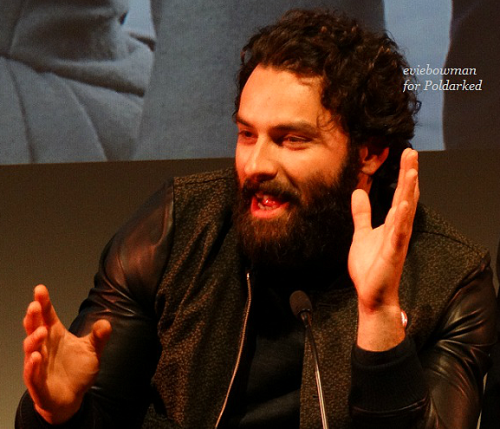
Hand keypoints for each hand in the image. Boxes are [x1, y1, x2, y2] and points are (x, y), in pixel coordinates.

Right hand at [23, 285, 110, 423]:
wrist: (71, 397)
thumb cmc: (77, 369)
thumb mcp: (92, 350)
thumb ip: (99, 336)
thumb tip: (105, 323)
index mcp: (55, 335)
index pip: (47, 316)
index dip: (43, 303)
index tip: (40, 288)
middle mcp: (44, 347)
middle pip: (35, 328)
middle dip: (33, 317)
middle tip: (34, 305)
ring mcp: (38, 364)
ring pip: (31, 349)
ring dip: (34, 339)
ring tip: (41, 331)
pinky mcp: (37, 383)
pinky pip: (32, 374)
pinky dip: (32, 366)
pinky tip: (36, 357)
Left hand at [348, 148, 418, 349]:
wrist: (371, 294)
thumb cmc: (370, 267)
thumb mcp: (362, 234)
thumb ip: (362, 214)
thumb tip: (358, 192)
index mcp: (392, 224)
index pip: (400, 194)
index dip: (404, 175)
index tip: (406, 155)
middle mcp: (398, 229)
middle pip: (406, 197)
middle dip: (409, 175)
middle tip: (412, 153)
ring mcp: (397, 241)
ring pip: (405, 212)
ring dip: (409, 192)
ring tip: (413, 172)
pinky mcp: (392, 253)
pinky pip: (398, 234)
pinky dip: (401, 219)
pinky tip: (404, 205)